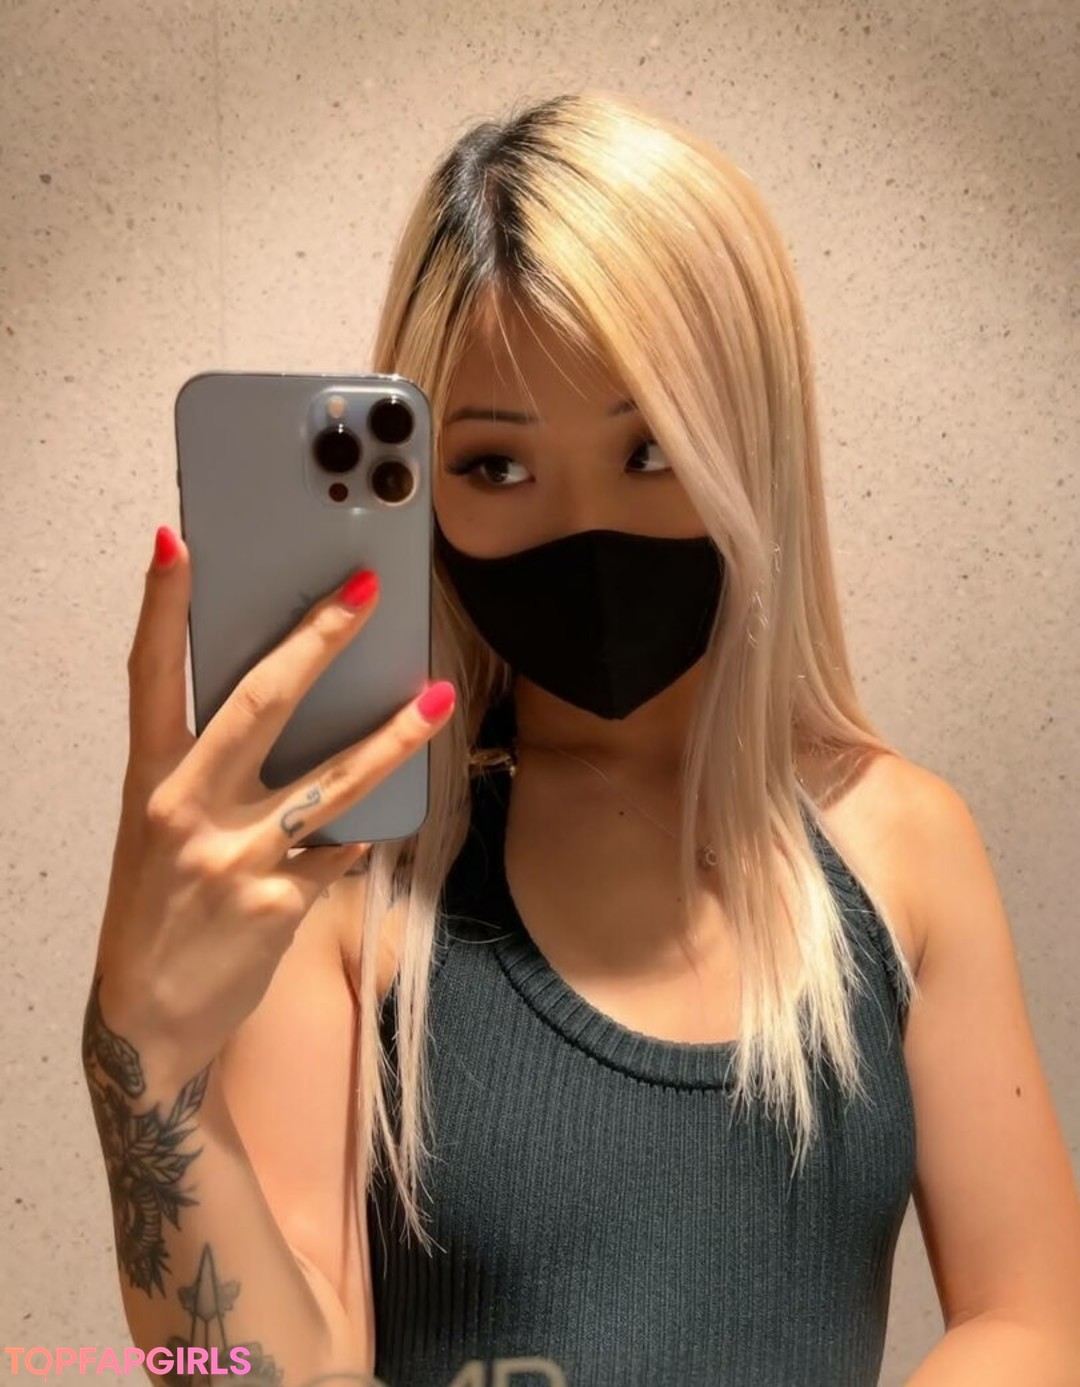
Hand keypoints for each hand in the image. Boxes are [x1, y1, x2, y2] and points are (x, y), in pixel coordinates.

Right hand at [87, 525, 454, 1082]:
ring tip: (437, 699)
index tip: (177, 542)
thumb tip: (282, 712)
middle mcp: (187, 810)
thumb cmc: (157, 910)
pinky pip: (342, 851)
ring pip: (332, 781)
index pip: (150, 676)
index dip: (161, 607)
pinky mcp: (280, 903)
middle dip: (316, 640)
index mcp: (150, 781)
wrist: (151, 1020)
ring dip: (392, 737)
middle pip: (260, 705)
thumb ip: (210, 772)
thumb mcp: (161, 830)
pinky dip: (362, 833)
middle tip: (363, 590)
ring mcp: (236, 858)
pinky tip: (377, 823)